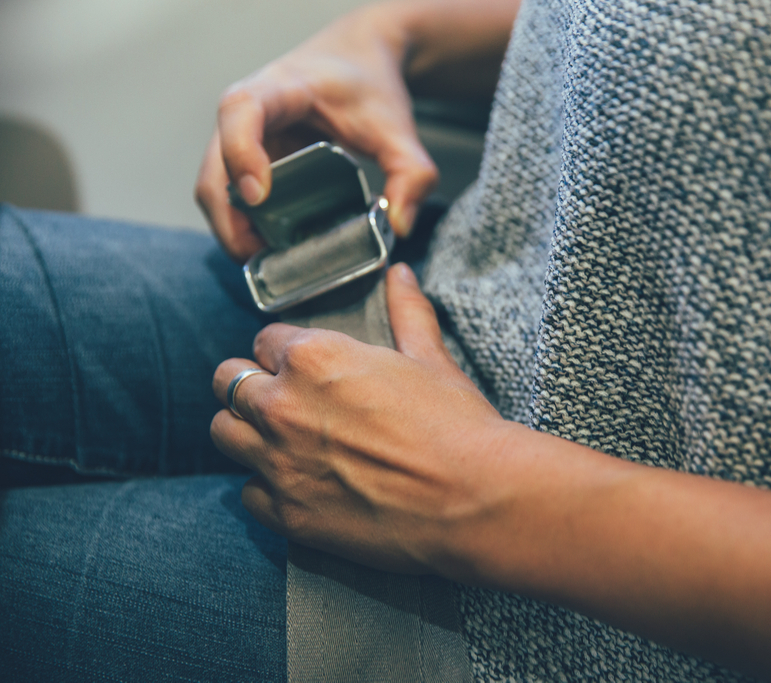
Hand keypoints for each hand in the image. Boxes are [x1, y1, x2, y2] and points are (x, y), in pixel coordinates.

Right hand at [195, 7, 437, 261]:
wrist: (355, 61)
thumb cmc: (367, 84)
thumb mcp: (397, 125)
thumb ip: (412, 171)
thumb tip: (400, 226)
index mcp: (281, 88)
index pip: (242, 111)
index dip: (241, 152)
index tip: (258, 195)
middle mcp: (248, 112)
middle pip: (214, 164)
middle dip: (229, 215)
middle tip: (260, 253)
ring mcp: (242, 138)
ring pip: (214, 187)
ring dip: (231, 227)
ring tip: (267, 259)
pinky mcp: (247, 159)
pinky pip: (229, 196)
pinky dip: (241, 225)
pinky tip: (270, 247)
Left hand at [211, 264, 509, 573]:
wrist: (475, 499)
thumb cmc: (457, 425)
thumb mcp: (431, 359)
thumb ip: (406, 312)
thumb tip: (401, 274)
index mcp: (313, 358)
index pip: (265, 340)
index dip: (287, 352)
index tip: (306, 367)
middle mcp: (282, 406)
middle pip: (228, 381)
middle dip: (251, 385)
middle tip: (286, 399)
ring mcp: (279, 463)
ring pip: (223, 433)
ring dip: (247, 431)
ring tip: (281, 438)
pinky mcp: (287, 513)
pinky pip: (247, 493)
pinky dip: (267, 487)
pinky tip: (299, 483)